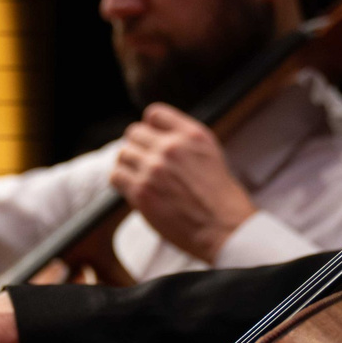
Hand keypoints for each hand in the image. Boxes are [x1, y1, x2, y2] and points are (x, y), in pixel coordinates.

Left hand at [110, 105, 254, 261]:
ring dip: (128, 165)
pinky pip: (116, 176)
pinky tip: (133, 188)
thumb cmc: (221, 198)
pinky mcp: (141, 191)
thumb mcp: (210, 154)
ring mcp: (154, 168)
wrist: (225, 229)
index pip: (154, 113)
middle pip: (134, 133)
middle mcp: (172, 147)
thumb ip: (184, 140)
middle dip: (138, 147)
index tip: (152, 141)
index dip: (150, 128)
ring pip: (123, 153)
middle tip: (145, 164)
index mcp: (192, 135)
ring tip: (140, 178)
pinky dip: (121, 181)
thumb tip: (156, 135)